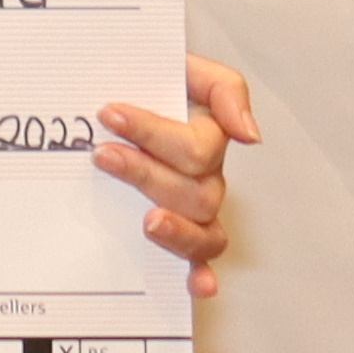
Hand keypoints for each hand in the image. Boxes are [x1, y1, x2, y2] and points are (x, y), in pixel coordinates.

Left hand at [99, 55, 258, 295]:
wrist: (112, 93)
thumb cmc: (145, 81)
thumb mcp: (181, 66)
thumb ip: (223, 87)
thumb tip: (250, 135)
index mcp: (205, 140)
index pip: (196, 147)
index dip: (153, 131)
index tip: (109, 114)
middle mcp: (204, 180)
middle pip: (195, 193)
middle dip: (146, 173)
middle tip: (103, 155)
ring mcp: (193, 213)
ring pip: (203, 233)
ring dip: (177, 230)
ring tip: (145, 221)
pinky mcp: (176, 237)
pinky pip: (200, 263)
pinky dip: (202, 276)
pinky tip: (197, 285)